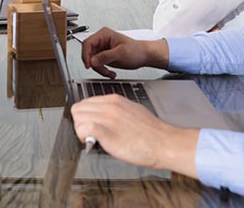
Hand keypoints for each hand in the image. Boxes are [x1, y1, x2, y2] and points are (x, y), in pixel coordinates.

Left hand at [70, 94, 198, 175]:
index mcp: (115, 100)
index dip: (85, 116)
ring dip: (80, 130)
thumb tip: (104, 118)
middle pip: (78, 109)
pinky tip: (92, 142)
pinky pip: (83, 129)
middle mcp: (109, 106)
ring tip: (92, 139)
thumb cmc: (152, 134)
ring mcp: (107, 118)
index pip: (86, 102)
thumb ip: (116, 111)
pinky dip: (83, 136)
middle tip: (89, 134)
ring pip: (78, 118)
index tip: (90, 125)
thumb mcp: (133, 112)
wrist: (165, 143)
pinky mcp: (106, 131)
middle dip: (80, 122)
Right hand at [80, 27, 168, 77]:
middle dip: (94, 64)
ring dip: (99, 69)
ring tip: (109, 73)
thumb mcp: (121, 53)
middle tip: (102, 70)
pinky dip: (102, 70)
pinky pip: (97, 65)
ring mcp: (102, 49)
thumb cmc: (136, 50)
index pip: (88, 43)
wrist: (144, 56)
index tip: (89, 64)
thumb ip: (105, 56)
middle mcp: (101, 40)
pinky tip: (110, 73)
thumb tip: (92, 61)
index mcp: (104, 34)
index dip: (86, 54)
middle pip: (88, 53)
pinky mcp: (104, 56)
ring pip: (92, 61)